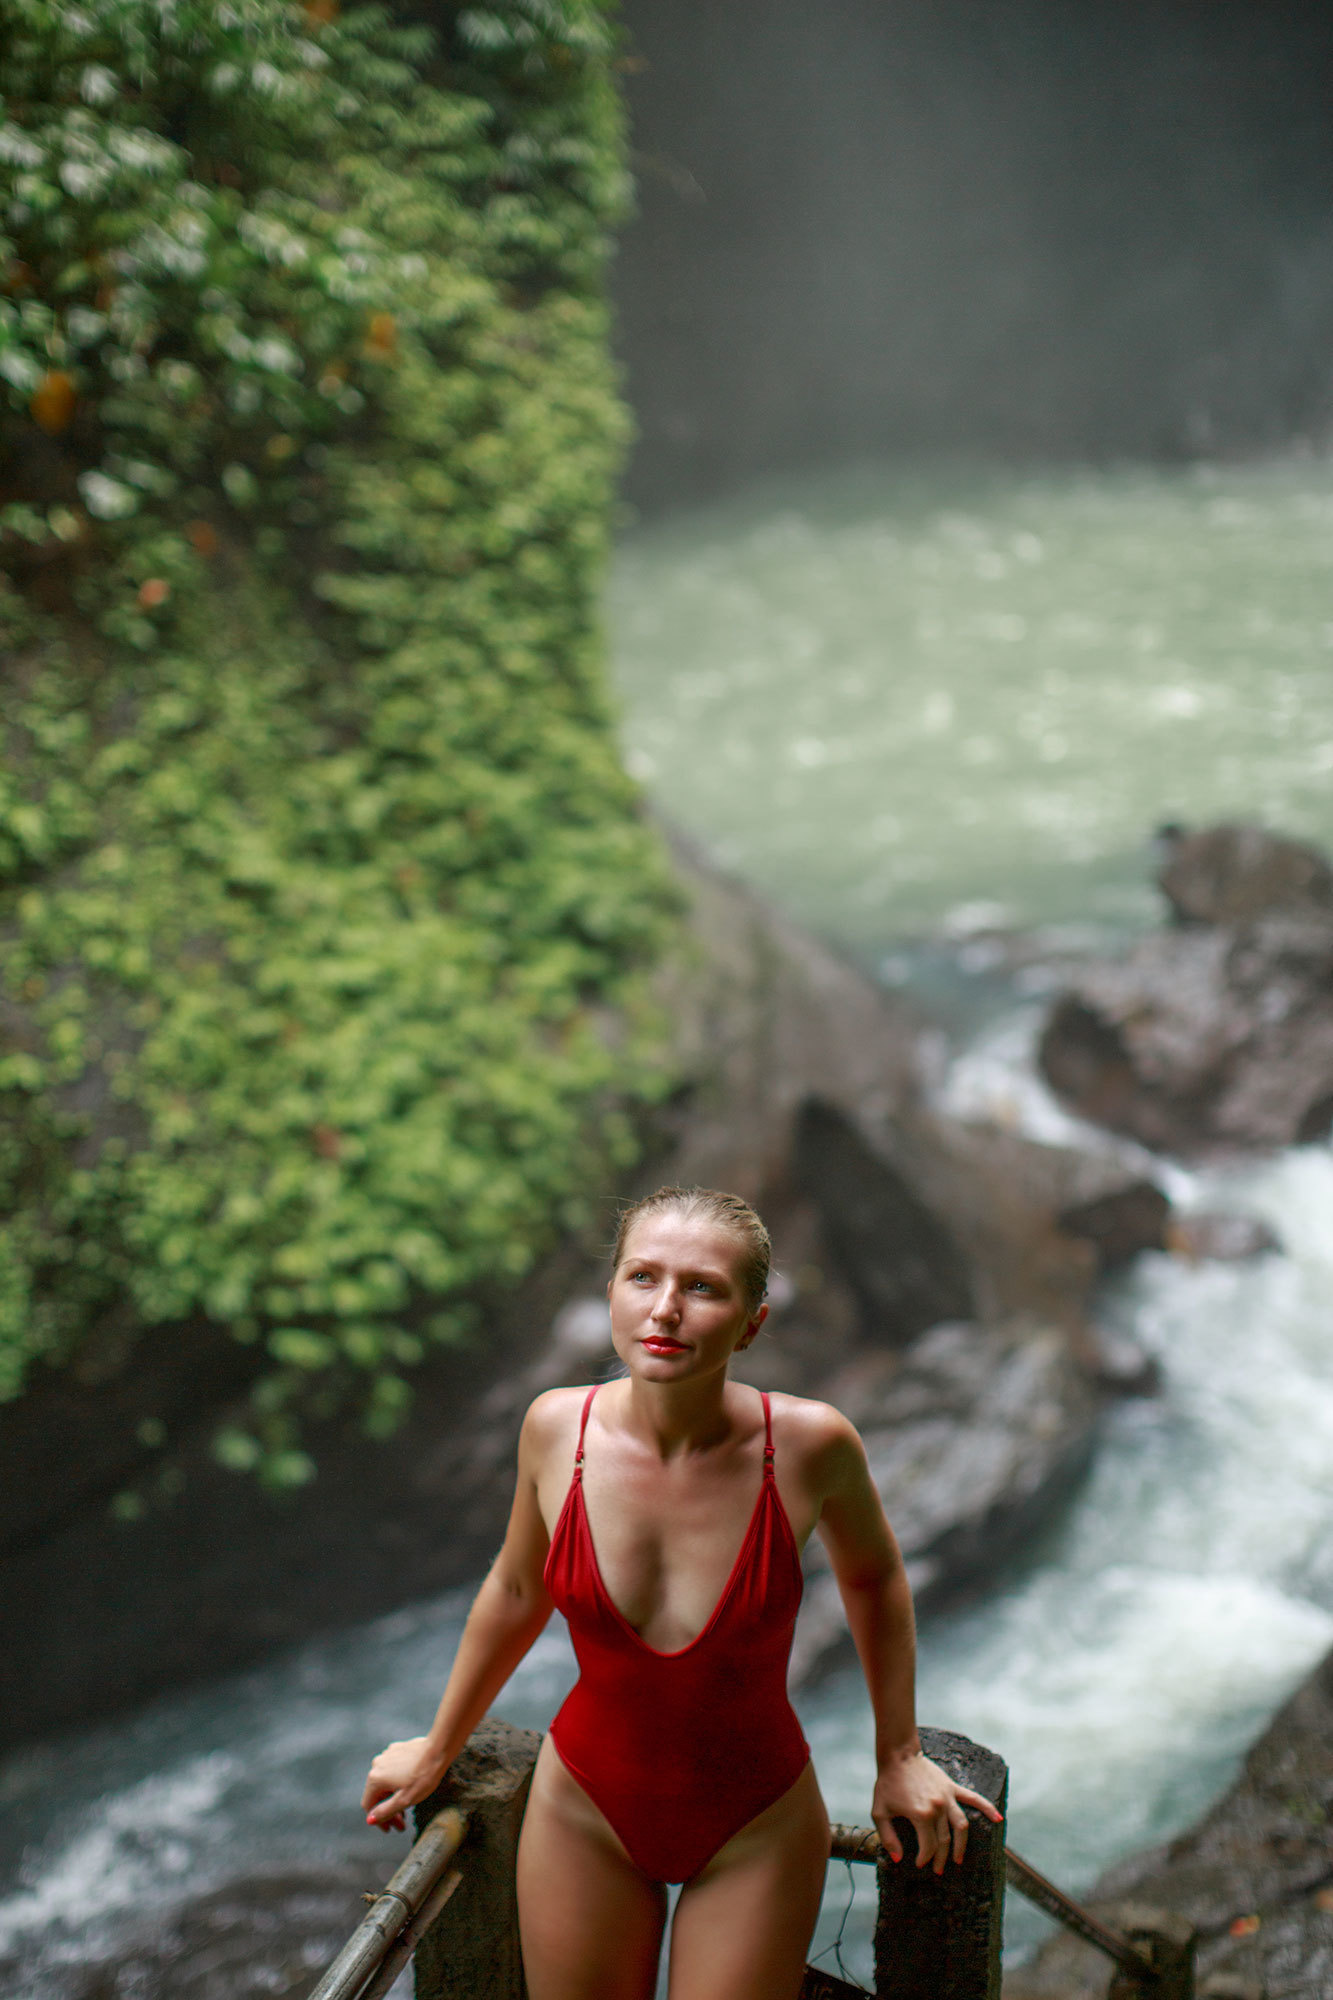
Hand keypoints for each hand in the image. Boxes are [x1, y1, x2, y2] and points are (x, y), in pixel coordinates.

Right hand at [361, 1736, 447, 1833]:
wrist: (439, 1749)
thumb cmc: (424, 1776)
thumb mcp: (405, 1800)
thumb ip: (385, 1811)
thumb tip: (370, 1820)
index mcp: (375, 1778)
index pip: (368, 1805)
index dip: (379, 1820)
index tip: (390, 1829)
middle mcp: (377, 1764)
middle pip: (377, 1794)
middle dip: (388, 1811)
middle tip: (402, 1824)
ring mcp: (386, 1755)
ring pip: (385, 1782)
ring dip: (392, 1797)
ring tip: (406, 1810)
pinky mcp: (396, 1750)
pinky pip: (391, 1771)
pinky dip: (396, 1783)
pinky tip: (408, 1789)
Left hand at [871, 1750, 1002, 1874]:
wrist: (898, 1755)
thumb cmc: (887, 1784)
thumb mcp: (879, 1812)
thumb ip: (888, 1837)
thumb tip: (897, 1858)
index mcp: (921, 1815)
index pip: (929, 1846)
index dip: (925, 1858)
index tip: (920, 1864)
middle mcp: (938, 1808)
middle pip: (945, 1840)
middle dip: (942, 1858)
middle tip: (938, 1869)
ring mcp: (947, 1797)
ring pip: (961, 1827)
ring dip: (962, 1845)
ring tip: (958, 1858)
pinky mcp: (952, 1787)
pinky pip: (973, 1799)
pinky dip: (987, 1808)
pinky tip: (998, 1819)